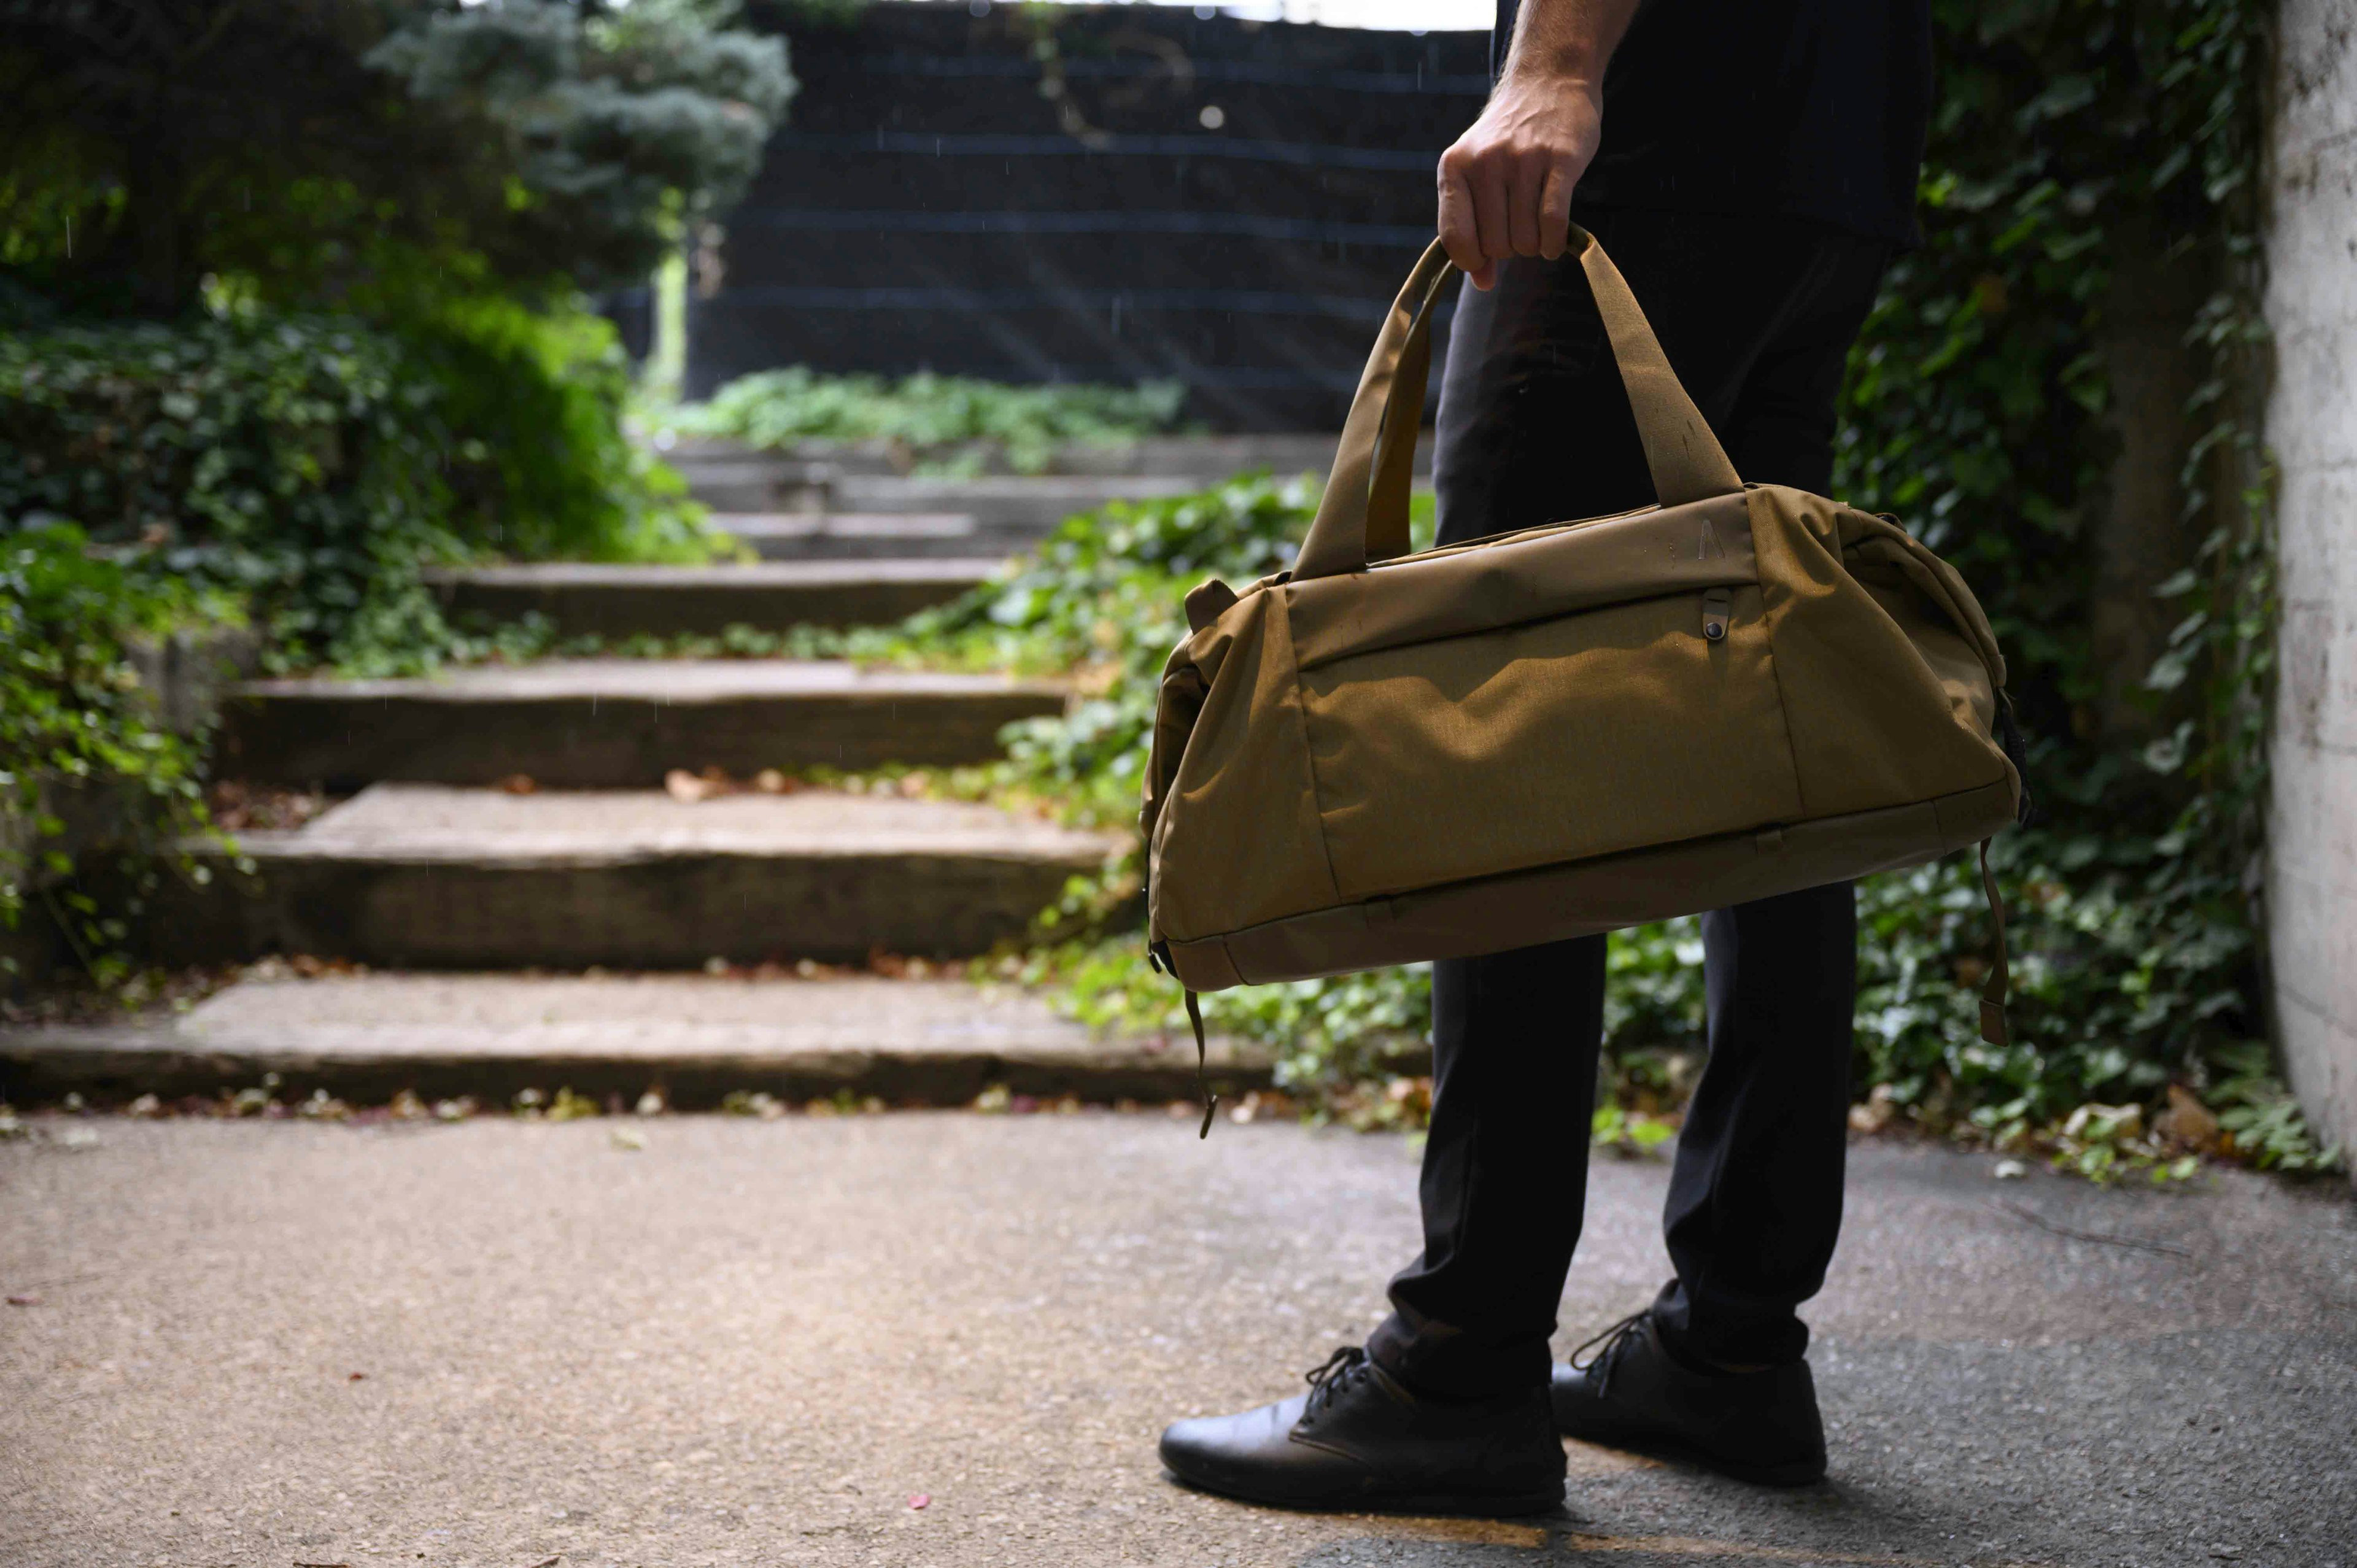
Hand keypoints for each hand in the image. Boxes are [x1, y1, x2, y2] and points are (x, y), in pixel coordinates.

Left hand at [1436, 75, 1602, 289]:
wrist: (1548, 82)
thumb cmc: (1508, 139)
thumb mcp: (1476, 173)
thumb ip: (1472, 225)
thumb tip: (1482, 283)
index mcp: (1455, 167)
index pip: (1455, 238)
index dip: (1472, 260)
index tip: (1486, 259)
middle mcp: (1486, 162)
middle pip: (1496, 245)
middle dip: (1510, 248)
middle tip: (1519, 228)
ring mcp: (1523, 159)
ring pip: (1525, 240)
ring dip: (1535, 245)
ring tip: (1537, 226)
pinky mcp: (1561, 159)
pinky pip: (1553, 223)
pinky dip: (1554, 244)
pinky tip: (1555, 241)